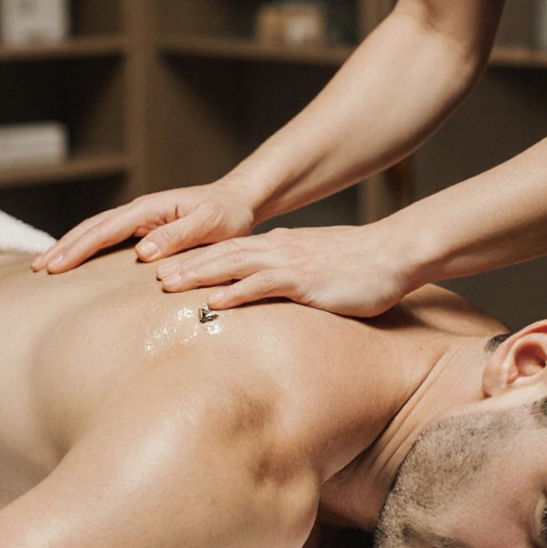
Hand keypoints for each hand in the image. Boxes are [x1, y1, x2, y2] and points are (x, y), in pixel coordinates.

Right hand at [33, 182, 256, 272]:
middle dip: (64, 247)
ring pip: (95, 231)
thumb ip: (178, 236)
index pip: (105, 230)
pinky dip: (87, 247)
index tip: (56, 265)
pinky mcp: (143, 229)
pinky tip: (75, 260)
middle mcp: (139, 211)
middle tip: (38, 270)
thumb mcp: (209, 225)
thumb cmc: (226, 215)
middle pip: (92, 228)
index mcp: (149, 209)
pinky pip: (107, 238)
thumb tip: (142, 252)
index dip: (79, 248)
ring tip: (46, 265)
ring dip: (70, 247)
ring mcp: (139, 220)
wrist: (237, 201)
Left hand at [156, 224, 412, 317]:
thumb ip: (293, 277)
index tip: (167, 268)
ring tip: (167, 285)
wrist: (394, 255)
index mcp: (280, 247)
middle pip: (221, 254)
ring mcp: (290, 263)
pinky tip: (214, 300)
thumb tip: (274, 290)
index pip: (229, 250)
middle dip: (184, 264)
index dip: (196, 258)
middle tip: (152, 275)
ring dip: (198, 274)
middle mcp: (279, 250)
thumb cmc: (362, 268)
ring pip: (233, 265)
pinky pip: (263, 285)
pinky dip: (236, 292)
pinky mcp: (304, 280)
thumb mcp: (319, 270)